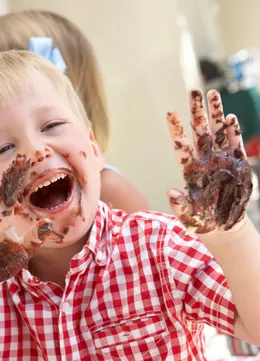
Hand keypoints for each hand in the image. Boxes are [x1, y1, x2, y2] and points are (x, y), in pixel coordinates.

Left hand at [166, 89, 252, 233]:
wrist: (222, 224)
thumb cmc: (201, 219)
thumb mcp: (188, 215)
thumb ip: (179, 204)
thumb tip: (171, 193)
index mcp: (189, 169)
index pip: (180, 145)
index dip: (176, 129)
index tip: (169, 112)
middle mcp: (204, 159)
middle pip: (199, 131)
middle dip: (196, 111)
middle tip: (194, 91)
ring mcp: (221, 159)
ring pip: (217, 131)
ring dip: (216, 113)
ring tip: (212, 92)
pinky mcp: (237, 162)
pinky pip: (234, 142)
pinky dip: (233, 130)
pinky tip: (230, 117)